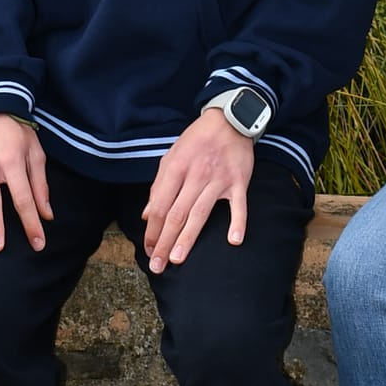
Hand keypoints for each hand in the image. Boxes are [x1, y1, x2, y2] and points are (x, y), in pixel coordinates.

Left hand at [142, 108, 254, 272]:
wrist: (229, 120)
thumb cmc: (196, 141)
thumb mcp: (171, 156)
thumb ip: (158, 186)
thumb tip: (147, 214)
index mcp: (176, 169)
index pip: (160, 206)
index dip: (152, 230)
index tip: (149, 250)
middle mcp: (195, 175)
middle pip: (176, 214)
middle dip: (165, 242)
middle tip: (158, 266)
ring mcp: (218, 179)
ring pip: (200, 213)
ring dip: (188, 238)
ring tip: (177, 259)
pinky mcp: (239, 181)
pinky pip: (239, 205)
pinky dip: (238, 222)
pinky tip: (234, 241)